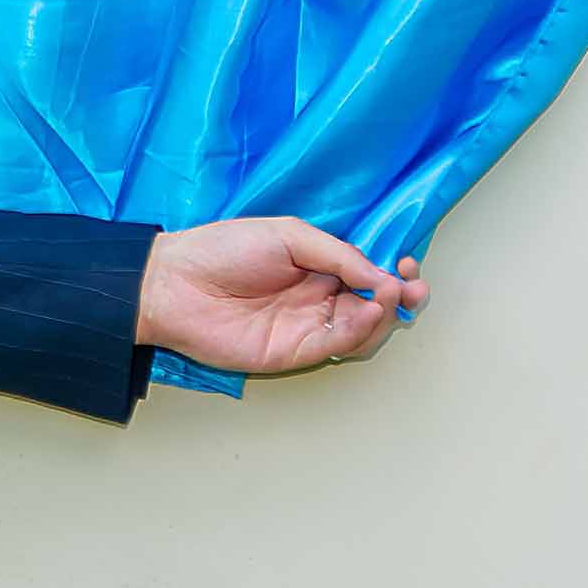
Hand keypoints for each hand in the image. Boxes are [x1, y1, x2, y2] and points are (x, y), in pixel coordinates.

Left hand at [140, 217, 424, 377]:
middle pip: (374, 305)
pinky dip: (357, 331)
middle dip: (400, 297)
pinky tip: (368, 311)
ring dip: (384, 316)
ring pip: (361, 330)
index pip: (369, 274)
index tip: (410, 266)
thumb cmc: (224, 249)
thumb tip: (382, 274)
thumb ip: (338, 254)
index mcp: (319, 267)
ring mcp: (307, 327)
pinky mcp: (293, 352)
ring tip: (391, 296)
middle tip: (413, 288)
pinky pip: (335, 345)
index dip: (395, 272)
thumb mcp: (289, 235)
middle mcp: (318, 299)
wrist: (174, 283)